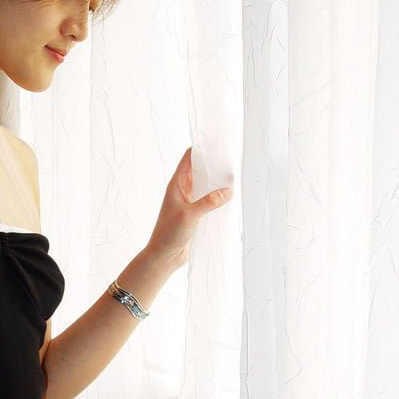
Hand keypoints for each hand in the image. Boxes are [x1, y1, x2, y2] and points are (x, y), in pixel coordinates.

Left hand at [145, 147, 232, 264]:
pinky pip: (209, 200)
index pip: (188, 159)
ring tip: (235, 175)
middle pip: (199, 170)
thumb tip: (228, 190)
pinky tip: (230, 197)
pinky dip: (218, 197)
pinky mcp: (195, 213)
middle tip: (231, 158)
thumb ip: (209, 202)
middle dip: (213, 164)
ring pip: (205, 185)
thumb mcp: (190, 215)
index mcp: (176, 185)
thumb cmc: (169, 233)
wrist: (164, 256)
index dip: (201, 148)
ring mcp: (189, 202)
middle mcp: (183, 190)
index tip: (217, 142)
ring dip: (217, 182)